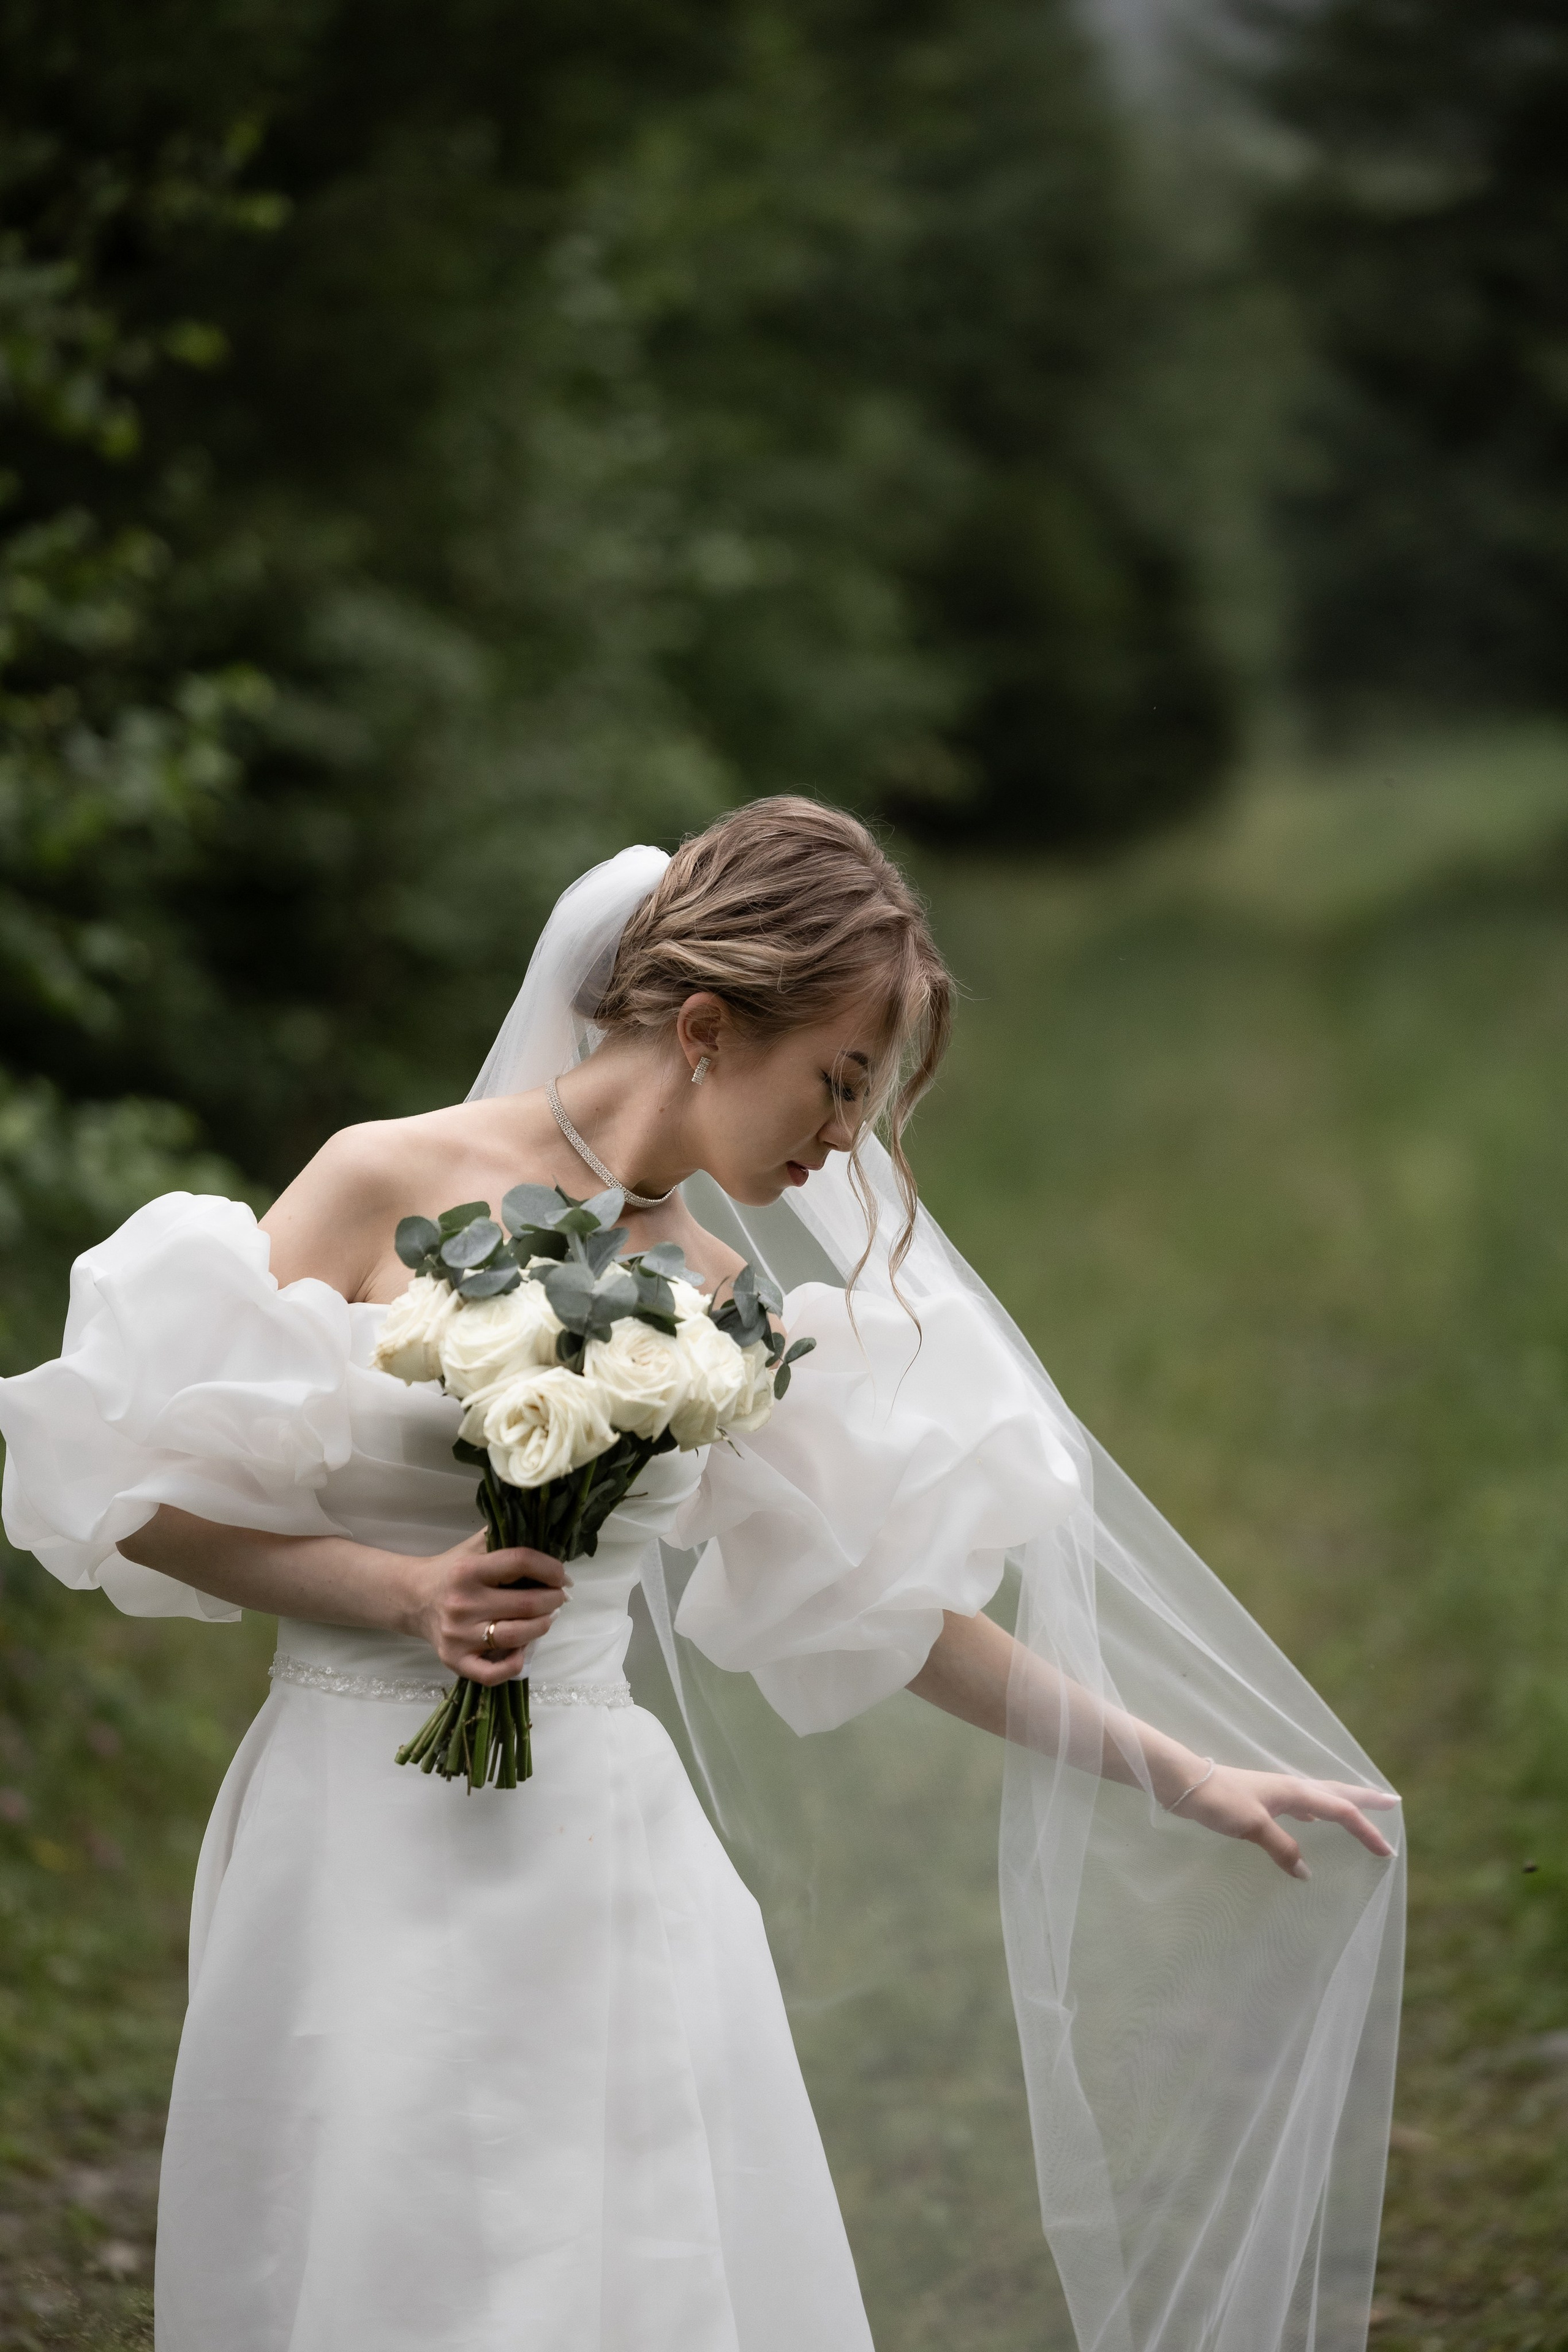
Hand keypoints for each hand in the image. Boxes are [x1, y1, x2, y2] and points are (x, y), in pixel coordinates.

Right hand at [410, 1531, 569, 1682]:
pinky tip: (522, 1649)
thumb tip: (544, 1529)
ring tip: (546, 1617)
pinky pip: (492, 1673)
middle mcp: (462, 1603)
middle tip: (559, 1597)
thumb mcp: (475, 1545)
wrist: (414, 1599)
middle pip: (526, 1604)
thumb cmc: (453, 1571)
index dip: (551, 1568)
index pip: (521, 1562)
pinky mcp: (454, 1660)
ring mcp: (458, 1636)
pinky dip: (514, 1664)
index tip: (562, 1576)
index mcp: (468, 1570)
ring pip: (517, 1636)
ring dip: (542, 1626)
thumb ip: (505, 1533)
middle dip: (553, 1600)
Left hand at [1172, 1763, 1401, 1878]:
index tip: (1387, 1852)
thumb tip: (1307, 1873)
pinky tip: (1312, 1818)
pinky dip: (1317, 1810)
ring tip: (1360, 1809)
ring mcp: (1277, 1792)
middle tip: (1392, 1801)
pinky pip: (1302, 1803)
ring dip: (1343, 1803)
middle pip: (1337, 1793)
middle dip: (1365, 1800)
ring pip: (1321, 1796)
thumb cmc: (1219, 1800)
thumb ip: (1282, 1848)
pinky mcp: (1263, 1799)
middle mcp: (1291, 1788)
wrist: (1184, 1782)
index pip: (1341, 1810)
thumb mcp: (1252, 1826)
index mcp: (1295, 1791)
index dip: (1366, 1830)